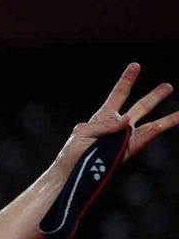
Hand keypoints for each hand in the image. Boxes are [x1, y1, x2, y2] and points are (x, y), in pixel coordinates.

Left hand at [55, 63, 177, 167]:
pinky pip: (143, 141)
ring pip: (150, 126)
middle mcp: (118, 126)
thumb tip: (127, 120)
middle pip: (140, 108)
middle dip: (154, 97)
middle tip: (168, 86)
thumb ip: (104, 124)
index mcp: (104, 117)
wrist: (70, 173)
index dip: (127, 80)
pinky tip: (164, 124)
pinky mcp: (127, 153)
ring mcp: (125, 139)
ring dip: (166, 120)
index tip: (135, 65)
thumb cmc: (72, 152)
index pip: (118, 94)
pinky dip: (152, 133)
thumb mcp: (83, 131)